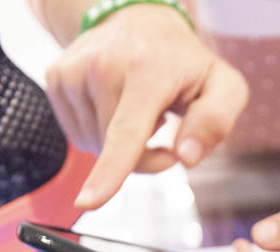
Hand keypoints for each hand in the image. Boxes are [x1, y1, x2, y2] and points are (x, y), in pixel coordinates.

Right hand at [43, 2, 247, 209]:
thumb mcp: (222, 86)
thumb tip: (186, 157)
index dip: (110, 171)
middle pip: (115, 151)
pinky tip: (114, 106)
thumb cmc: (182, 62)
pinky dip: (98, 132)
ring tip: (137, 110)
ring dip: (119, 144)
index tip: (88, 202)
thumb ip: (216, 122)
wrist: (137, 21)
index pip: (126, 132)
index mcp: (147, 69)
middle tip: (163, 127)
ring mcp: (74, 70)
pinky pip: (78, 133)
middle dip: (143, 156)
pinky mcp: (56, 77)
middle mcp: (104, 65)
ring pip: (94, 146)